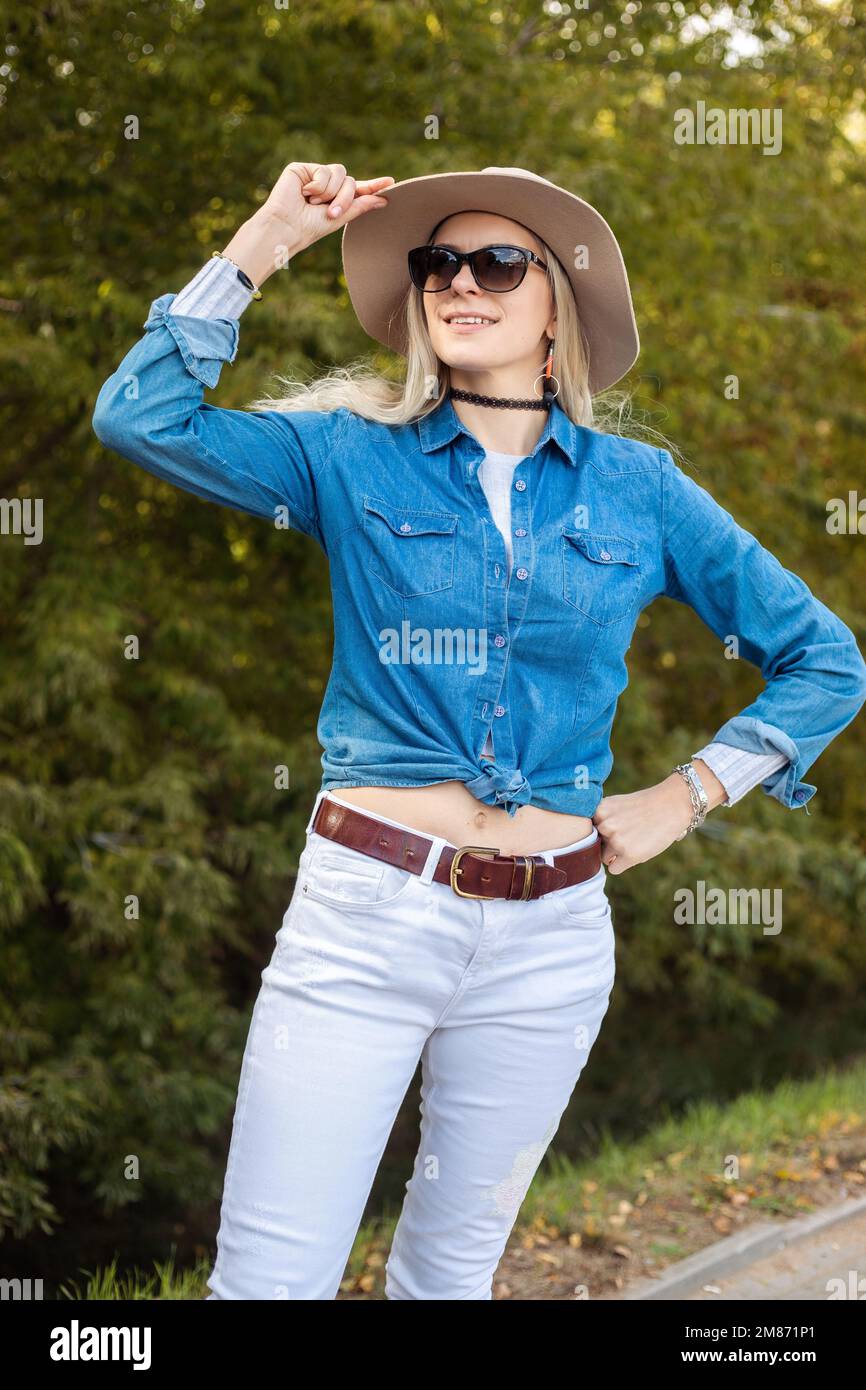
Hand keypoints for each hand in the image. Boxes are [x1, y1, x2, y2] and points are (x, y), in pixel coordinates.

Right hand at [261, 161, 394, 250]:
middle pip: (350, 181)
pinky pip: (324, 170)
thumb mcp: (340, 217)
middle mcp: (327, 185)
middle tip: (331, 212)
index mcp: (335, 199)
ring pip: (340, 172)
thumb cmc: (310, 227)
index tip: (391, 182)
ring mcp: (315, 175)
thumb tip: (383, 199)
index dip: (373, 186)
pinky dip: (318, 185)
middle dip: (345, 198)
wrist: (287, 226)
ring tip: (313, 203)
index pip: (357, 189)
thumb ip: (360, 205)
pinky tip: (304, 193)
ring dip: (330, 192)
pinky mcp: (303, 168)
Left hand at [592, 763, 725, 874]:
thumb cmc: (644, 806)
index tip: (614, 827)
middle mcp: (604, 825)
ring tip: (634, 840)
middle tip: (627, 834)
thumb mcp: (616, 804)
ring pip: (604, 857)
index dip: (600, 832)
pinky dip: (622, 864)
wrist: (671, 805)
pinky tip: (634, 852)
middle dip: (608, 843)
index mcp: (599, 811)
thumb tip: (587, 842)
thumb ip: (600, 820)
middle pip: (595, 845)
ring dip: (616, 854)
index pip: (588, 831)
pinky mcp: (629, 855)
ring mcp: (616, 841)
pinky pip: (613, 869)